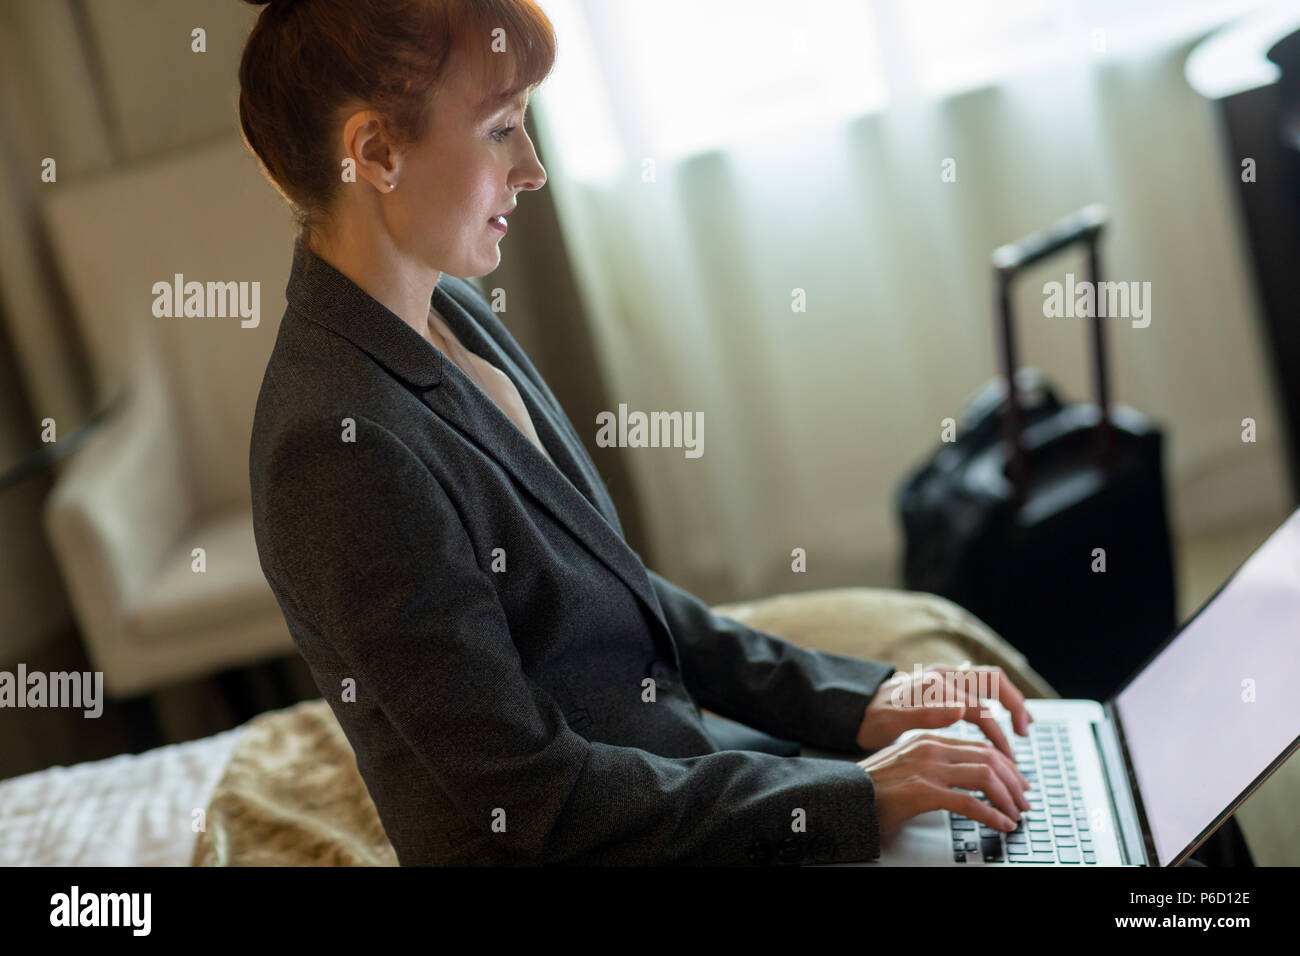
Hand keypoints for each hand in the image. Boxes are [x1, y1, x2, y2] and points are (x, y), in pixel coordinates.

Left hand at [855, 664, 1032, 756]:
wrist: (854, 707)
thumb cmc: (871, 719)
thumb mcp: (891, 722)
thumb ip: (925, 715)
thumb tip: (961, 710)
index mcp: (936, 684)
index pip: (981, 706)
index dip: (999, 732)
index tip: (1008, 757)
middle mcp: (943, 675)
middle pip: (994, 680)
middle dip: (1014, 704)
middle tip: (1025, 732)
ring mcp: (944, 677)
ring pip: (988, 683)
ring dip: (1006, 703)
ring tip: (1020, 729)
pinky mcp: (942, 684)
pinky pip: (977, 689)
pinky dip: (993, 704)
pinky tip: (997, 722)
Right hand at [858, 733, 1030, 835]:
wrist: (844, 795)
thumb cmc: (874, 786)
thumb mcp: (907, 763)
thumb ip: (935, 763)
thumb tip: (968, 778)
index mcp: (928, 739)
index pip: (980, 746)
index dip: (1007, 766)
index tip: (1018, 783)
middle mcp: (930, 749)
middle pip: (989, 758)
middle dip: (1014, 782)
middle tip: (1024, 801)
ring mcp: (926, 769)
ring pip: (985, 777)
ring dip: (1007, 798)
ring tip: (1016, 815)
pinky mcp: (922, 792)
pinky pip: (969, 803)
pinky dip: (991, 815)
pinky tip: (1000, 825)